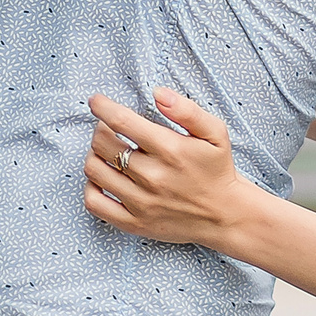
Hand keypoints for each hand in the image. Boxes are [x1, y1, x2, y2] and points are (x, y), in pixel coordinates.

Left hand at [83, 88, 262, 251]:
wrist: (225, 216)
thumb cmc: (217, 170)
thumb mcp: (215, 133)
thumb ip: (187, 110)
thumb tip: (158, 92)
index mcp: (170, 150)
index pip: (122, 122)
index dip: (102, 107)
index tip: (96, 101)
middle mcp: (152, 176)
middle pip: (103, 144)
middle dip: (100, 129)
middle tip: (108, 127)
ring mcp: (141, 202)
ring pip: (95, 171)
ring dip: (94, 154)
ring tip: (105, 150)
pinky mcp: (133, 223)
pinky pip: (95, 204)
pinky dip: (90, 187)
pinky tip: (102, 178)